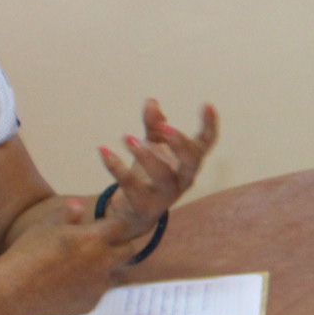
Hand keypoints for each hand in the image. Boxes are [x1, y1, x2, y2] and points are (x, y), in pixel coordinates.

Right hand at [0, 198, 142, 314]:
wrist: (15, 290)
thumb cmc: (28, 253)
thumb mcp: (45, 226)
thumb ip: (67, 214)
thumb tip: (78, 205)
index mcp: (96, 238)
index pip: (123, 226)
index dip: (116, 225)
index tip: (108, 227)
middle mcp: (104, 261)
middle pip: (128, 250)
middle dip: (119, 246)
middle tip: (100, 247)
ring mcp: (99, 285)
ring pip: (113, 274)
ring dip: (104, 270)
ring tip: (79, 269)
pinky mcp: (91, 304)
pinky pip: (97, 293)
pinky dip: (89, 289)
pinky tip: (67, 287)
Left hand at [98, 99, 219, 231]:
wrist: (133, 212)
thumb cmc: (149, 174)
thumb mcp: (152, 145)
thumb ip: (154, 124)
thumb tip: (151, 101)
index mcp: (189, 162)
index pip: (206, 143)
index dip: (209, 124)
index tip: (206, 104)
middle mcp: (183, 179)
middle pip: (192, 162)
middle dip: (180, 144)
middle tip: (164, 127)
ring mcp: (166, 195)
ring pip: (163, 177)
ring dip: (146, 156)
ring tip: (127, 138)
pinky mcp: (145, 206)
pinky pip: (132, 186)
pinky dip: (117, 167)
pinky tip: (104, 150)